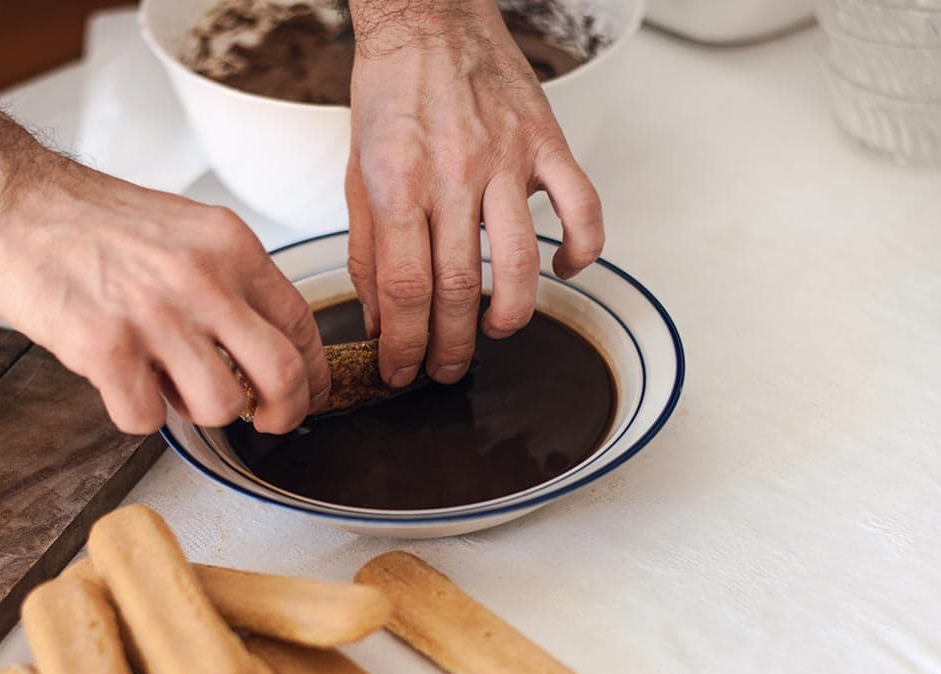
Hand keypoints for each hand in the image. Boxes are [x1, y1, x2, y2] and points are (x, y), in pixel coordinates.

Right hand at [0, 153, 328, 434]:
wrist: (10, 199)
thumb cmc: (89, 220)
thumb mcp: (184, 231)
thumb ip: (226, 283)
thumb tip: (254, 353)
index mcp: (230, 246)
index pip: (301, 324)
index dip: (311, 375)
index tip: (303, 396)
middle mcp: (202, 279)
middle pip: (281, 374)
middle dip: (282, 415)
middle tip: (264, 423)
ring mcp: (155, 314)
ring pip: (220, 406)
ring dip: (199, 413)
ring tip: (168, 385)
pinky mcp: (105, 347)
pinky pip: (147, 418)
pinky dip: (137, 414)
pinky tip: (120, 383)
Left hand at [345, 0, 604, 386]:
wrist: (428, 16)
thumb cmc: (391, 93)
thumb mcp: (357, 174)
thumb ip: (368, 250)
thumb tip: (379, 319)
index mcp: (399, 183)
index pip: (405, 289)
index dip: (405, 344)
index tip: (403, 371)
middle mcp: (453, 174)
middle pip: (461, 287)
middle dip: (452, 346)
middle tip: (447, 370)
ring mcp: (505, 158)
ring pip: (521, 259)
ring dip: (512, 313)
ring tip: (495, 333)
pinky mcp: (545, 142)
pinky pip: (581, 206)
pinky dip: (583, 249)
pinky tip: (566, 271)